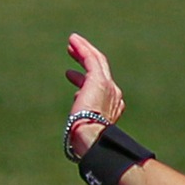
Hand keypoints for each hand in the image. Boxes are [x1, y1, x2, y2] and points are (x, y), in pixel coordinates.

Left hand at [63, 33, 126, 158]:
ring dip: (84, 50)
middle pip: (101, 70)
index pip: (100, 88)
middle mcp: (114, 94)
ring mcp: (108, 85)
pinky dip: (82, 48)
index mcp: (112, 108)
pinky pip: (90, 58)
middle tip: (73, 51)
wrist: (93, 140)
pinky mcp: (98, 79)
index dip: (85, 80)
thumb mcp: (84, 131)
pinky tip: (73, 41)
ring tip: (71, 44)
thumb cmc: (87, 143)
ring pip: (96, 61)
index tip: (73, 76)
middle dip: (87, 59)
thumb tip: (74, 124)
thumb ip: (82, 123)